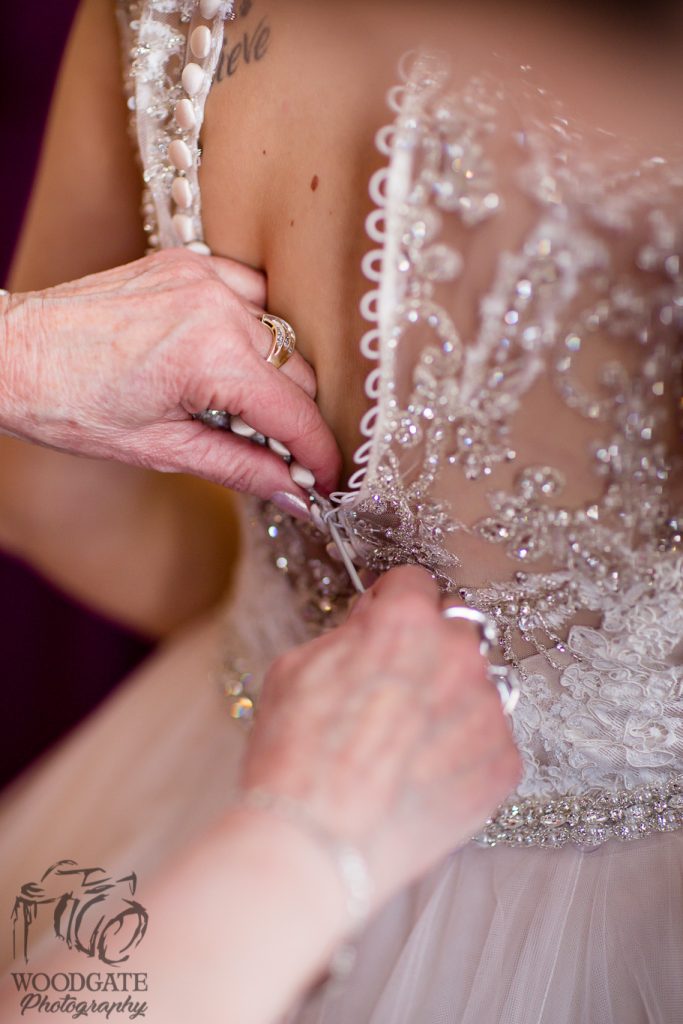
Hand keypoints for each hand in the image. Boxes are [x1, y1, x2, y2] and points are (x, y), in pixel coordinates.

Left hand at [0, 249, 340, 500]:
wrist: (12, 354)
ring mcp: (204, 276)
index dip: (319, 455)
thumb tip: (297, 497)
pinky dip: (254, 330)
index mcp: (210, 357)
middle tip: (276, 457)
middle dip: (293, 421)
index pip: (296, 413)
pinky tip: (231, 357)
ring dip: (275, 377)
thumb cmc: (72, 408)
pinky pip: (253, 295)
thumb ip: (242, 470)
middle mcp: (218, 306)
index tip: (327, 482)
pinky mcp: (190, 263)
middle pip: (298, 375)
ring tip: (241, 410)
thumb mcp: (163, 451)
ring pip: (281, 336)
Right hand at [242, 566, 520, 908]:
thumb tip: (369, 628)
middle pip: (454, 631)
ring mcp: (487, 710)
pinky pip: (489, 739)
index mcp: (406, 621)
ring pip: (475, 686)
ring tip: (405, 743)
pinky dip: (463, 750)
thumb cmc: (295, 759)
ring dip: (448, 700)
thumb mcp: (296, 666)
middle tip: (395, 688)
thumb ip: (348, 634)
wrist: (314, 845)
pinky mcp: (503, 764)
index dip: (392, 604)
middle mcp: (458, 655)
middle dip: (427, 649)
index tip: (386, 622)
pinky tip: (424, 773)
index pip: (415, 583)